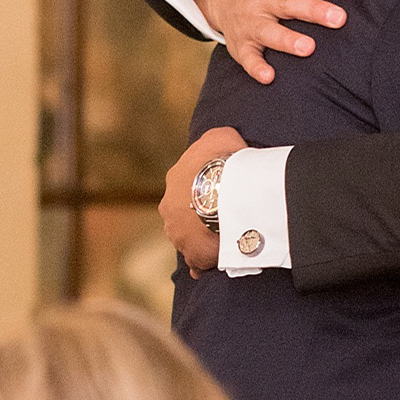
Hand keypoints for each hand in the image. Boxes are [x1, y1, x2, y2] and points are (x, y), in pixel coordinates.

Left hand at [161, 125, 245, 272]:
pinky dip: (204, 262)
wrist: (226, 192)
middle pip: (183, 213)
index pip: (187, 185)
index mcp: (175, 178)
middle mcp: (169, 206)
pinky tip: (216, 261)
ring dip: (202, 237)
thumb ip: (220, 141)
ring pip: (188, 237)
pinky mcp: (192, 253)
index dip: (205, 188)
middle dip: (199, 216)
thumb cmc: (223, 161)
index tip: (221, 193)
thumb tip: (230, 148)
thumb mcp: (220, 136)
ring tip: (225, 238)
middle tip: (223, 217)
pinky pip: (197, 261)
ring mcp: (178, 233)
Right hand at [193, 0, 358, 82]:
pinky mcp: (241, 43)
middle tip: (340, 18)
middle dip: (314, 10)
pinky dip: (256, 67)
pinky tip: (270, 77)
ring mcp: (250, 21)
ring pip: (268, 31)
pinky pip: (247, 57)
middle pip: (289, 2)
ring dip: (287, 40)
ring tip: (309, 48)